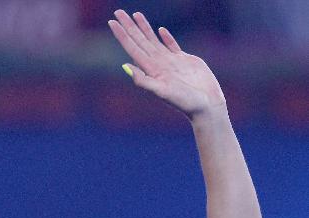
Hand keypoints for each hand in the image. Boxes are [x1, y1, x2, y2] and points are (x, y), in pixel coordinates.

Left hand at [108, 10, 225, 118]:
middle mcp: (158, 65)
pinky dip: (166, 37)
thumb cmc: (185, 102)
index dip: (122, 35)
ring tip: (135, 15)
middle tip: (118, 11)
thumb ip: (144, 80)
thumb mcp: (163, 92)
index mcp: (152, 70)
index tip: (112, 21)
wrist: (206, 106)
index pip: (133, 48)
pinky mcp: (184, 61)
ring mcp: (171, 63)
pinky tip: (160, 30)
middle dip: (129, 27)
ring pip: (154, 41)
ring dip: (144, 28)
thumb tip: (125, 66)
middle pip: (140, 41)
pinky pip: (172, 46)